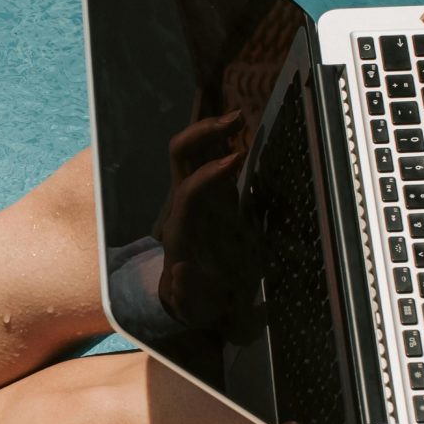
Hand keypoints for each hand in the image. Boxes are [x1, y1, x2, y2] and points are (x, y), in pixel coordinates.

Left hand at [154, 110, 249, 326]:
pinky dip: (222, 141)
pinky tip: (243, 131)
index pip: (189, 192)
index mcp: (181, 229)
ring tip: (241, 117)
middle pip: (180, 156)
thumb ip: (186, 292)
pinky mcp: (209, 195)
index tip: (238, 158)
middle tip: (238, 119)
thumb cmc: (196, 301)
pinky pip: (209, 159)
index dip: (209, 174)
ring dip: (212, 129)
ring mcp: (195, 196)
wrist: (193, 298)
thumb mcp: (193, 306)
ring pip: (192, 151)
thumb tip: (180, 271)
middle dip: (203, 132)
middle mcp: (183, 205)